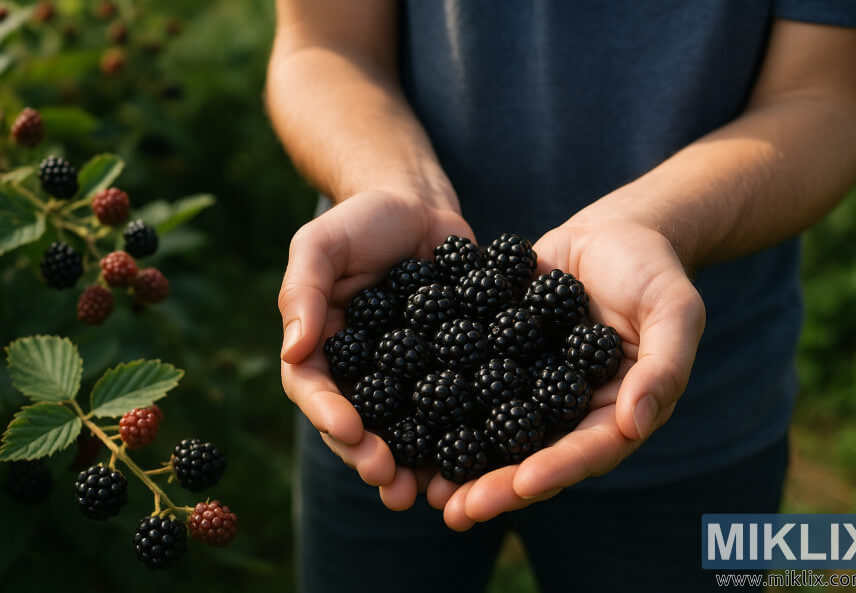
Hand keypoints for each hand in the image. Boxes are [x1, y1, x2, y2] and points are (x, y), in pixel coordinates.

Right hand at [279, 189, 472, 509]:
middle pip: (361, 424)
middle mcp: (364, 372)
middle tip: (388, 480)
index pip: (317, 391)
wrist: (420, 206)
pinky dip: (463, 434)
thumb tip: (294, 351)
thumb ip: (303, 291)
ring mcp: (408, 376)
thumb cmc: (362, 220)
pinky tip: (480, 457)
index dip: (330, 415)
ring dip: (414, 464)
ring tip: (429, 493)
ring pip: (407, 429)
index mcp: (324, 349)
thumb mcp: (321, 243)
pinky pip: (455, 406)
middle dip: (371, 457)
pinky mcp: (450, 370)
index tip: (352, 432)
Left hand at [426, 206, 705, 529]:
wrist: (612, 231)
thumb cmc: (653, 269)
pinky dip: (441, 403)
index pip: (586, 451)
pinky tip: (405, 419)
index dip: (555, 470)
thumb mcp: (674, 310)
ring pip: (494, 431)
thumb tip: (635, 424)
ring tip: (422, 486)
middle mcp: (568, 409)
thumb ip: (664, 366)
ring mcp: (531, 387)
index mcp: (615, 410)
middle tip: (454, 511)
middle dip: (495, 486)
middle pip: (532, 455)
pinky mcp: (501, 358)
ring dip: (460, 461)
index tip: (520, 486)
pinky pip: (471, 383)